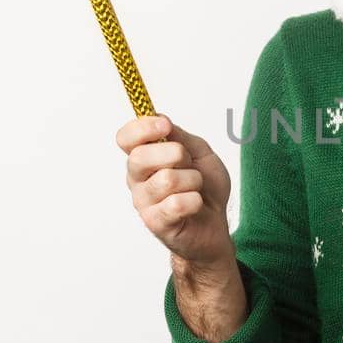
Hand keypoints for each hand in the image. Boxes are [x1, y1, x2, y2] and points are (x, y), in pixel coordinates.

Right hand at [117, 113, 234, 266]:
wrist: (216, 222)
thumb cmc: (204, 186)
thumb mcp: (198, 152)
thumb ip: (179, 136)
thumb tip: (159, 119)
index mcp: (144, 156)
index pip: (125, 138)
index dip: (142, 128)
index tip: (165, 126)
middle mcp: (137, 178)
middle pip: (140, 157)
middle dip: (175, 154)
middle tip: (189, 164)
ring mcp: (143, 202)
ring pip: (166, 179)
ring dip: (193, 180)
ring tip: (196, 188)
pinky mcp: (155, 222)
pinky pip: (177, 203)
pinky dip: (195, 200)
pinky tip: (195, 205)